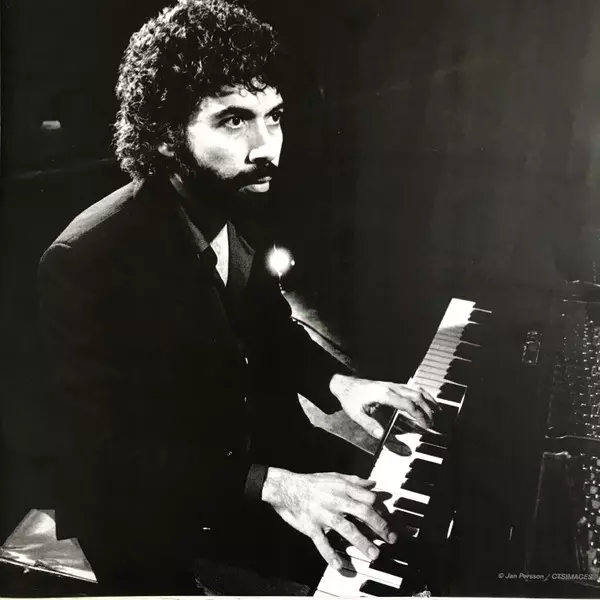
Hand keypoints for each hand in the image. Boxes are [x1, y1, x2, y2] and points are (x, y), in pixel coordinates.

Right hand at [262, 468, 395, 569]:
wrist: (286, 487)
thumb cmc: (312, 483)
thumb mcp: (334, 476)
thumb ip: (354, 480)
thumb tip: (372, 483)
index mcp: (342, 487)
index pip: (367, 497)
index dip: (379, 508)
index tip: (386, 518)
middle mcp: (334, 500)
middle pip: (361, 512)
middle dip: (378, 525)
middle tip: (389, 538)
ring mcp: (323, 514)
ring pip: (346, 528)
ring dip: (361, 541)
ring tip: (374, 554)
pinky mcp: (311, 526)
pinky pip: (322, 542)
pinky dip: (330, 554)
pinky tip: (339, 564)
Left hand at [330, 374, 438, 437]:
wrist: (344, 384)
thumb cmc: (350, 399)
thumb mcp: (356, 414)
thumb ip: (369, 425)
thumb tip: (381, 436)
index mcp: (384, 394)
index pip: (408, 404)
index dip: (419, 415)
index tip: (426, 426)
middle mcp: (391, 387)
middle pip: (416, 396)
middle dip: (428, 410)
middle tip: (434, 424)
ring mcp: (393, 384)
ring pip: (416, 390)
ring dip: (428, 401)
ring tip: (438, 413)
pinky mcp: (393, 385)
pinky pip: (412, 388)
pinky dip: (423, 395)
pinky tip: (428, 402)